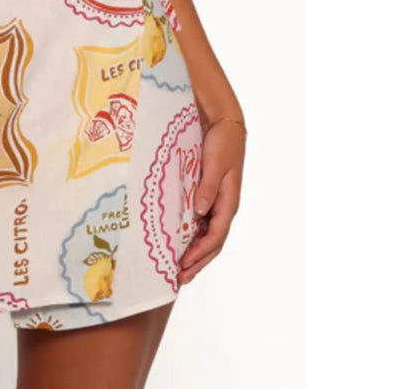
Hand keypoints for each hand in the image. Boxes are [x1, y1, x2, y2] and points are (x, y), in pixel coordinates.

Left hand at [178, 118, 245, 283]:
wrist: (224, 125)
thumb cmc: (221, 144)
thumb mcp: (215, 164)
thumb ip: (207, 187)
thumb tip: (200, 211)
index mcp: (228, 202)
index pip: (215, 236)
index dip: (200, 253)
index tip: (183, 265)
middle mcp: (222, 206)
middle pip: (211, 243)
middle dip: (196, 262)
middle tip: (178, 279)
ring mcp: (215, 202)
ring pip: (205, 235)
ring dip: (192, 253)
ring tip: (176, 268)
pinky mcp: (206, 195)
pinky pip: (199, 222)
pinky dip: (190, 236)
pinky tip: (177, 242)